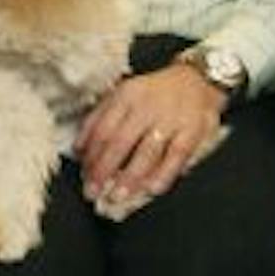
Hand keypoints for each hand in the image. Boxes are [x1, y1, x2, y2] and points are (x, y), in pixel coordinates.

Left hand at [74, 64, 226, 219]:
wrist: (196, 79)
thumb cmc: (154, 92)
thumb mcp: (123, 94)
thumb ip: (99, 118)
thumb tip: (78, 148)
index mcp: (126, 96)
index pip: (102, 129)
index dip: (90, 155)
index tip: (84, 174)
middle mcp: (146, 107)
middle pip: (119, 142)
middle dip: (103, 170)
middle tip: (92, 191)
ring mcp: (170, 119)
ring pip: (146, 152)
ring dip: (129, 177)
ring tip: (117, 196)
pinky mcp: (192, 131)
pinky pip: (176, 157)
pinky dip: (163, 175)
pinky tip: (151, 189)